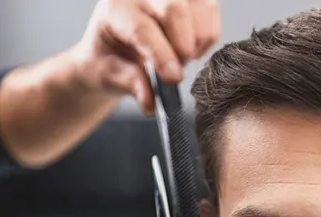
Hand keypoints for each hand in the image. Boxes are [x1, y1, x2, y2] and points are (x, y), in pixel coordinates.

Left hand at [69, 0, 220, 113]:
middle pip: (174, 8)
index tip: (174, 78)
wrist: (115, 45)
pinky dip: (207, 36)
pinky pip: (209, 10)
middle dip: (183, 46)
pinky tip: (190, 48)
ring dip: (197, 41)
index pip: (143, 28)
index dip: (162, 55)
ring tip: (181, 58)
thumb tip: (151, 102)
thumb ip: (131, 85)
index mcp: (116, 9)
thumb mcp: (110, 75)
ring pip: (199, 6)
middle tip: (177, 71)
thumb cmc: (110, 58)